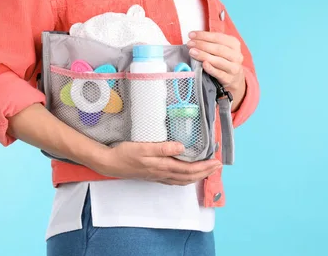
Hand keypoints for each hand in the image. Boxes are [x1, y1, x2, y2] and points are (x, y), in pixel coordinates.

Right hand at [93, 141, 221, 185]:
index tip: (217, 161)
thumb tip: (182, 147)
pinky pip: (175, 180)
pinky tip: (186, 175)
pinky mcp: (153, 176)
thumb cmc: (124, 153)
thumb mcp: (143, 147)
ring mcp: (158, 176)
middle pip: (189, 176)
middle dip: (205, 172)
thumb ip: (162, 147)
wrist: (109, 163)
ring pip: (183, 180)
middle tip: (218, 166)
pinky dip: (185, 178)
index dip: (204, 166)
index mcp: (162, 166)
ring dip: (197, 176)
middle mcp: (163, 174)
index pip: (189, 169)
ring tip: (207, 171)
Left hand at [187, 31, 245, 109]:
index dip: (204, 35)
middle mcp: (236, 55)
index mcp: (234, 44)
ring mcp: (234, 68)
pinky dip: (211, 69)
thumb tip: (194, 37)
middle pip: (218, 49)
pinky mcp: (229, 79)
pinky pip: (219, 73)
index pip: (218, 37)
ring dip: (203, 55)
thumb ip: (210, 42)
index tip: (191, 35)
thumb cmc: (223, 59)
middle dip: (202, 45)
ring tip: (192, 52)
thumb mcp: (221, 48)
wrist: (234, 78)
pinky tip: (203, 64)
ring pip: (218, 61)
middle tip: (190, 44)